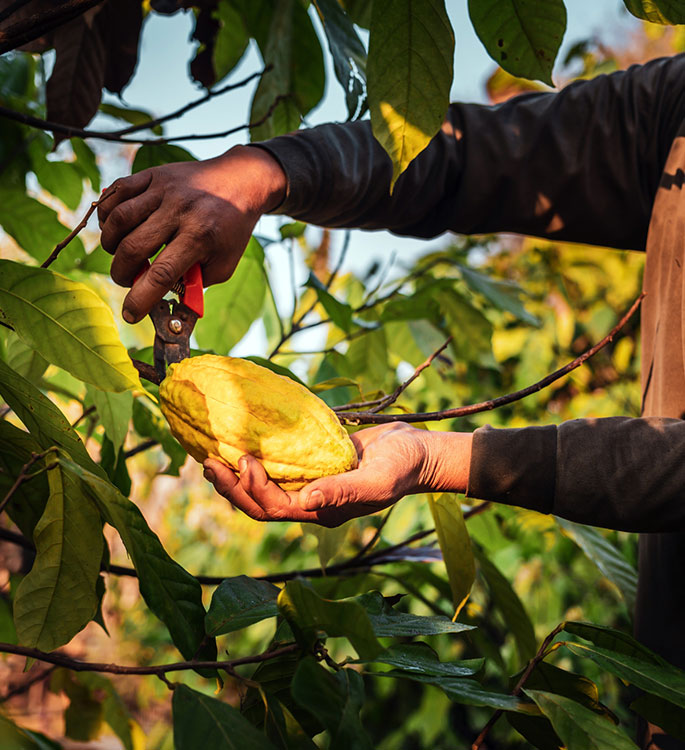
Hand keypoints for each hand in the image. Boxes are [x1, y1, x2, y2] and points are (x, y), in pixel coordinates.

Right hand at [97, 145, 285, 322]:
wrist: (241, 181)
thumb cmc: (230, 230)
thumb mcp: (224, 264)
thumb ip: (194, 284)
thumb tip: (162, 299)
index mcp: (200, 236)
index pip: (161, 273)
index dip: (140, 298)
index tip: (129, 315)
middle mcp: (179, 211)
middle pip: (133, 248)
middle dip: (122, 274)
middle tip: (126, 280)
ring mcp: (164, 190)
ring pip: (119, 220)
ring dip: (111, 245)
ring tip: (120, 254)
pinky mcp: (153, 174)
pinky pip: (117, 192)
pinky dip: (107, 214)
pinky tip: (114, 228)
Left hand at [202, 423, 471, 526]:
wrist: (418, 451)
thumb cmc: (401, 468)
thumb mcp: (376, 482)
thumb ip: (343, 493)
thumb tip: (306, 501)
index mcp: (321, 513)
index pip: (275, 508)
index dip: (252, 488)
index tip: (242, 458)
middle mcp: (311, 503)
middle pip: (260, 504)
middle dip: (231, 487)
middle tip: (207, 462)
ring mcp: (311, 484)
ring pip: (264, 487)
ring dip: (237, 476)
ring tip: (213, 455)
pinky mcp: (314, 464)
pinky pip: (278, 466)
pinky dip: (258, 457)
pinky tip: (243, 439)